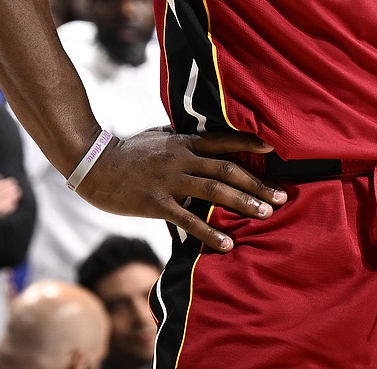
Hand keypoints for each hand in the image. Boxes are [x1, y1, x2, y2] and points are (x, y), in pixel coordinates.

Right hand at [73, 129, 286, 252]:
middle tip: (281, 196)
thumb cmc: (127, 151)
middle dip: (256, 183)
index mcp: (183, 142)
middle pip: (226, 170)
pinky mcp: (156, 203)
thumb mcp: (155, 135)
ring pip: (214, 191)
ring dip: (242, 203)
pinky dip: (210, 232)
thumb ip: (178, 135)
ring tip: (265, 214)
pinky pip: (188, 219)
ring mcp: (169, 181)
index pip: (223, 141)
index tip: (275, 148)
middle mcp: (181, 159)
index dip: (250, 143)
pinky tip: (228, 243)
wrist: (95, 165)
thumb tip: (197, 132)